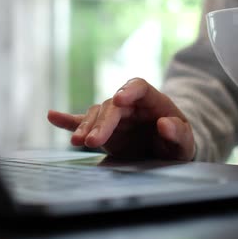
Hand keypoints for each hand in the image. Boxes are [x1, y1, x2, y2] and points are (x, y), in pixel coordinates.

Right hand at [47, 78, 194, 159]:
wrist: (167, 152)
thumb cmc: (178, 144)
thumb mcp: (185, 142)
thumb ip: (179, 133)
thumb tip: (165, 123)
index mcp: (152, 100)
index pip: (139, 86)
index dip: (128, 90)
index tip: (119, 99)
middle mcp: (130, 104)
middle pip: (112, 106)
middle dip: (102, 123)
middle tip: (93, 141)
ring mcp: (114, 116)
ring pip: (96, 114)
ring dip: (86, 127)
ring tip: (78, 141)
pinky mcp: (102, 129)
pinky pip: (83, 122)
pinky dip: (67, 121)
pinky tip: (52, 116)